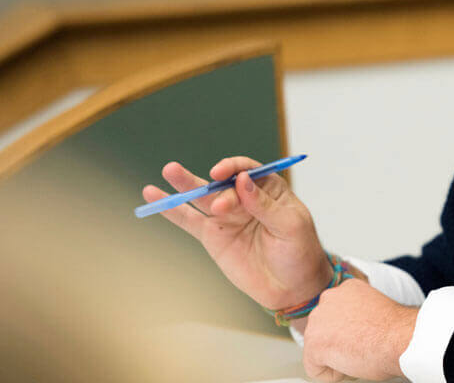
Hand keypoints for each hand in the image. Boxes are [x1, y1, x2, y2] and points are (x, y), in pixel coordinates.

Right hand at [142, 156, 331, 309]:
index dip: (234, 167)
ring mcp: (226, 216)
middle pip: (223, 183)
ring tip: (170, 169)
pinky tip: (154, 195)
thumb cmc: (299, 252)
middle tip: (216, 200)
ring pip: (202, 197)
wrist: (291, 287)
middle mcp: (244, 198)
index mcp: (268, 189)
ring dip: (185, 183)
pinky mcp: (212, 236)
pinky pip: (189, 220)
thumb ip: (265, 205)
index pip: (247, 170)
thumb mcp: (290, 226)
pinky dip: (171, 209)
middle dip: (216, 188)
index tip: (223, 173)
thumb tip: (243, 180)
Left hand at [301, 278, 418, 381]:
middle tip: (360, 347)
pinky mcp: (314, 343)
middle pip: (323, 330)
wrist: (400, 338)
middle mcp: (328, 299)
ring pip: (318, 349)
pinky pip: (316, 369)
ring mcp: (318, 320)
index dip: (349, 332)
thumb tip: (353, 331)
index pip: (335, 315)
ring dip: (335, 356)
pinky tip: (351, 365)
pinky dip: (333, 374)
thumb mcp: (374, 309)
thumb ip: (357, 315)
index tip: (363, 336)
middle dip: (337, 342)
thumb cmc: (396, 329)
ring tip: (358, 354)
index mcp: (345, 289)